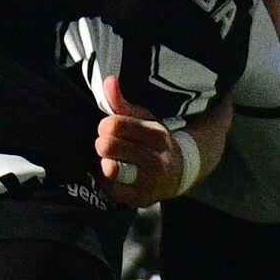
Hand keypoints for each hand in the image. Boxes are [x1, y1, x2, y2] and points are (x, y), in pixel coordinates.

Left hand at [94, 74, 185, 207]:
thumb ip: (122, 102)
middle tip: (104, 144)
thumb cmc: (151, 141)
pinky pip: (111, 189)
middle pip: (109, 146)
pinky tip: (111, 175)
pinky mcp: (141, 199)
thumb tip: (109, 80)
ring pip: (110, 169)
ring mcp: (150, 182)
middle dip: (101, 143)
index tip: (107, 128)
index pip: (116, 124)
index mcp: (157, 134)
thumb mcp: (143, 119)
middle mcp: (157, 159)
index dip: (105, 125)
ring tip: (108, 160)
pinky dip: (105, 181)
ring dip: (102, 163)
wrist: (177, 173)